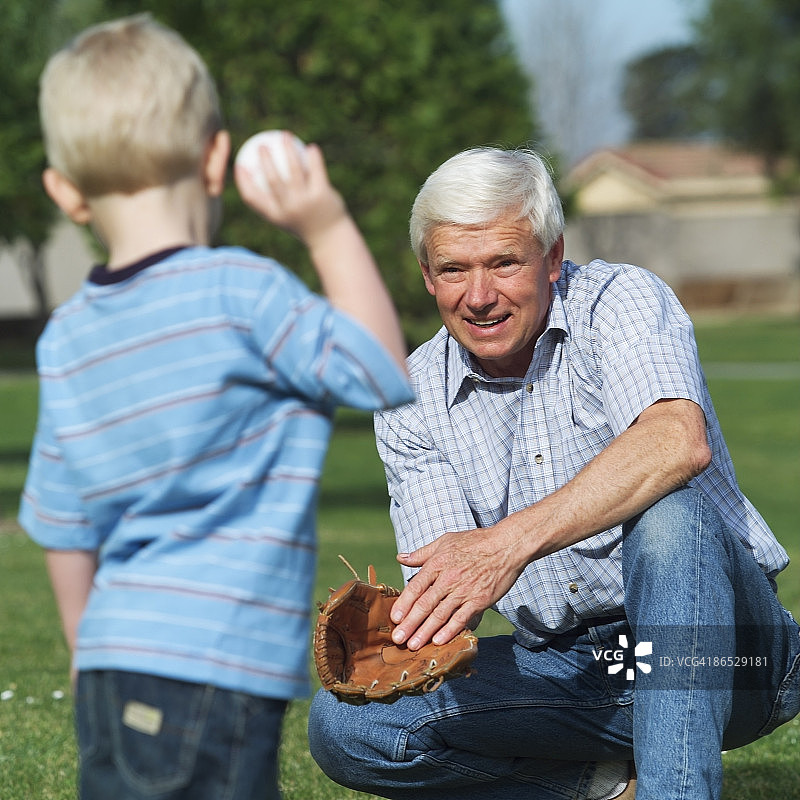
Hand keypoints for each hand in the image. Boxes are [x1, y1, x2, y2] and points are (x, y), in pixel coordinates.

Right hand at [234, 133, 347, 247]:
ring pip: (294, 170)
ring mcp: (305, 201)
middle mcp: (288, 209)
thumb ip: (274, 201)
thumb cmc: (305, 224)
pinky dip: (312, 156)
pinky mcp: (322, 194)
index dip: (242, 181)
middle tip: (261, 145)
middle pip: (272, 180)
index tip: (239, 165)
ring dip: (288, 149)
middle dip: (265, 160)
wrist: (331, 238)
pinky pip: (315, 170)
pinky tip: (311, 147)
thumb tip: (258, 175)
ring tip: (285, 136)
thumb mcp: (287, 217)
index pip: (252, 198)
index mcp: (275, 215)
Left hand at [390, 524, 526, 649]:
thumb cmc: (474, 542)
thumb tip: (400, 558)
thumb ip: (422, 553)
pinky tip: (439, 641)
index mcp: (438, 563)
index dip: (404, 604)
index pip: (415, 587)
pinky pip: (461, 619)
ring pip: (440, 615)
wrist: (506, 546)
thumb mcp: (445, 541)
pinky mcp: (479, 601)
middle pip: (425, 604)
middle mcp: (448, 578)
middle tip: (398, 639)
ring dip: (425, 632)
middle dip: (410, 624)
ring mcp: (464, 591)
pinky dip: (449, 631)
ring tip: (414, 645)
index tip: (394, 618)